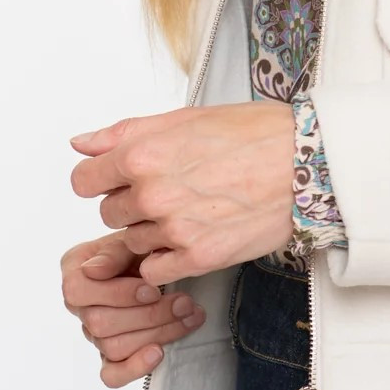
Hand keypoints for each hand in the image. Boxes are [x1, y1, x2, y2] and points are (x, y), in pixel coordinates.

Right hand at [60, 231, 207, 386]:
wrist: (166, 262)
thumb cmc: (145, 247)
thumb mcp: (132, 240)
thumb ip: (113, 252)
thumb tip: (93, 270)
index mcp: (75, 272)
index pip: (79, 291)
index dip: (118, 294)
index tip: (153, 289)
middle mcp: (80, 306)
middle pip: (100, 323)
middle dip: (149, 315)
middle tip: (184, 303)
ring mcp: (94, 333)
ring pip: (113, 347)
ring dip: (157, 333)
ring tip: (189, 316)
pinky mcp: (111, 356)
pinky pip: (112, 375)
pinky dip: (134, 367)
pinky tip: (158, 353)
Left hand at [69, 101, 296, 286]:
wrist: (308, 164)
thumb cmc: (255, 134)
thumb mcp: (184, 118)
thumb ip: (124, 133)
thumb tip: (81, 144)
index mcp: (142, 153)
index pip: (83, 181)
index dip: (102, 178)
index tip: (119, 179)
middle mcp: (152, 193)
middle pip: (108, 213)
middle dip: (131, 203)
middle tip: (170, 190)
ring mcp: (173, 229)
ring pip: (133, 241)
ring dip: (152, 231)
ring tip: (191, 210)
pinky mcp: (198, 258)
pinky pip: (155, 271)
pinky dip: (166, 259)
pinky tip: (191, 237)